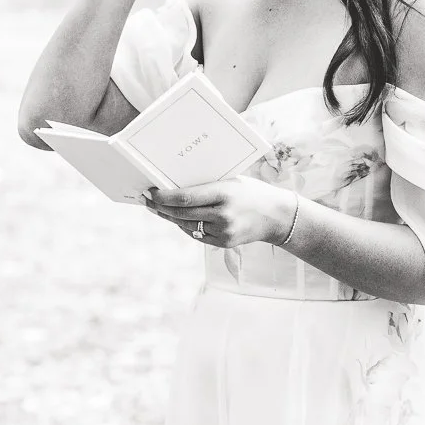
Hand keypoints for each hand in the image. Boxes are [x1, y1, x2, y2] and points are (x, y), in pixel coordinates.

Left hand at [143, 176, 297, 248]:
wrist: (277, 216)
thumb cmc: (250, 192)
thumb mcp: (231, 181)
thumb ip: (207, 185)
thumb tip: (174, 186)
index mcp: (225, 193)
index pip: (186, 198)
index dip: (164, 197)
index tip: (150, 191)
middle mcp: (223, 215)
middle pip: (181, 214)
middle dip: (161, 207)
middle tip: (147, 200)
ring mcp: (224, 232)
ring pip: (186, 226)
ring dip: (169, 217)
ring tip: (157, 208)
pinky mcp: (224, 243)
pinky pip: (196, 234)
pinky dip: (184, 226)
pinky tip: (176, 218)